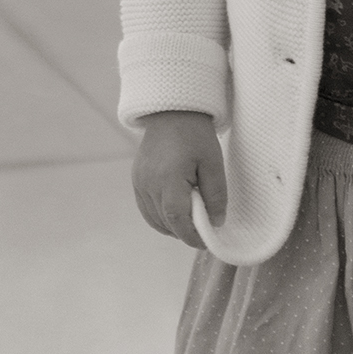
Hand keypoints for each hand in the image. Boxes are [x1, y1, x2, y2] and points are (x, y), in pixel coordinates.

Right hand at [132, 110, 226, 246]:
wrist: (172, 111)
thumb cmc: (196, 134)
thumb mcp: (213, 162)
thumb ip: (216, 194)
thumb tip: (216, 222)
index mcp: (168, 178)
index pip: (177, 219)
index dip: (191, 235)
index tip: (206, 242)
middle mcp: (149, 183)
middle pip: (165, 222)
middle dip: (184, 232)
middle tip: (203, 232)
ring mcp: (139, 182)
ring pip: (154, 219)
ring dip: (172, 226)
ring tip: (192, 222)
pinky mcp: (136, 179)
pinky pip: (146, 208)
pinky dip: (160, 217)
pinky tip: (176, 213)